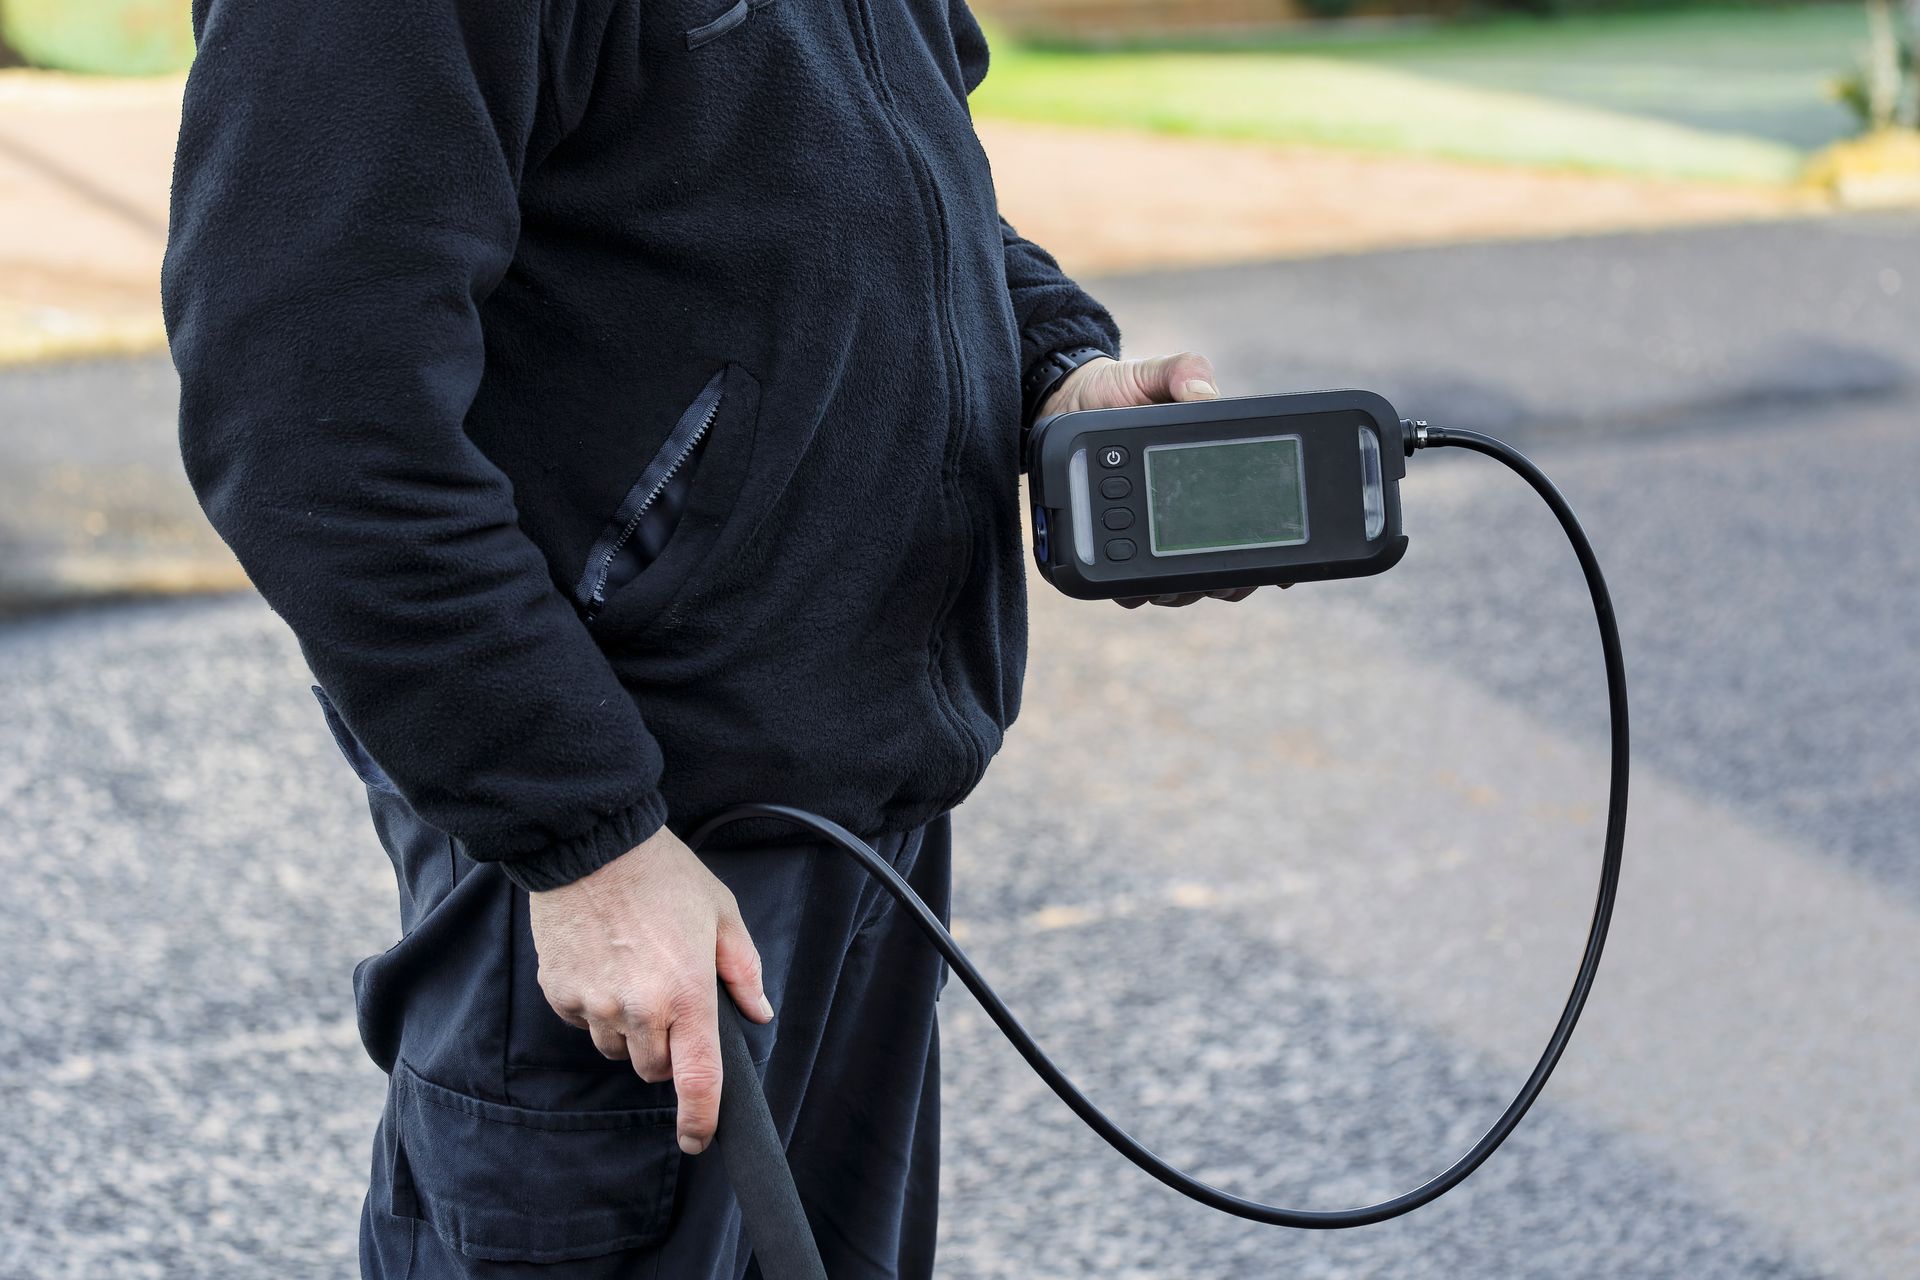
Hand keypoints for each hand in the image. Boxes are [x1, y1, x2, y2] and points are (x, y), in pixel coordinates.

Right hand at [529, 826, 772, 1154]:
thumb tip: (758, 1013)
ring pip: (616, 1048)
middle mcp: (639, 1010)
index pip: (697, 1079)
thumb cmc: (662, 875)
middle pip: (653, 1069)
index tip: (698, 1140)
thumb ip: (743, 970)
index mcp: (687, 993)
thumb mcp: (721, 913)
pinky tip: (603, 962)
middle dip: (666, 1047)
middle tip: (668, 994)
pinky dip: (595, 1005)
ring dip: (629, 1027)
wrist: (590, 845)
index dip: (700, 1120)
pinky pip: (583, 1021)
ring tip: (633, 967)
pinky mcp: (559, 993)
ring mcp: (594, 1004)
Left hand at [1037, 351, 1278, 608]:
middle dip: (1222, 583)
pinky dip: (1136, 592)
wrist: (1066, 402)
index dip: (1266, 552)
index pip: (1249, 520)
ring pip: (1180, 581)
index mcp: (1209, 475)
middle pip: (1218, 564)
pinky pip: (1132, 581)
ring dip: (1181, 592)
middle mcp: (1186, 510)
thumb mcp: (1154, 373)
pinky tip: (1132, 590)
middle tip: (1214, 584)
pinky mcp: (1117, 544)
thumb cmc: (1118, 388)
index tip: (1273, 571)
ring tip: (1169, 587)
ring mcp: (1152, 531)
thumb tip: (1205, 396)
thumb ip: (1184, 374)